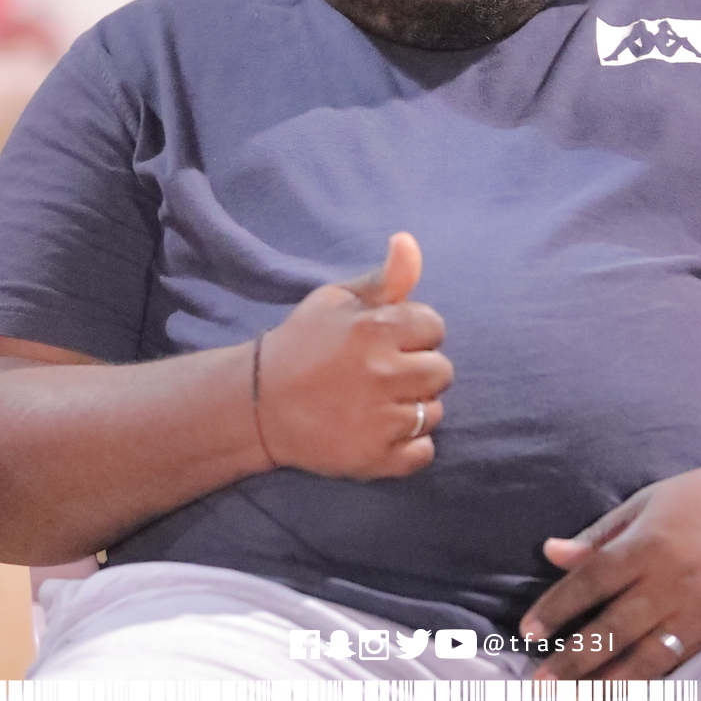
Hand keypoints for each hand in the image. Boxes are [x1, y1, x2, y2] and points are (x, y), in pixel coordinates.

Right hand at [256, 232, 452, 478]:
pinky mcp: (375, 458)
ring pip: (433, 413)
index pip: (435, 327)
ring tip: (378, 403)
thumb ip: (383, 278)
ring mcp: (380, 420)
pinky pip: (423, 452)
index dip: (416, 333)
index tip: (389, 341)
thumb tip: (409, 241)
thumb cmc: (302, 344)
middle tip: (384, 374)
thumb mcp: (336, 300)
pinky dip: (410, 446)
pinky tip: (382, 431)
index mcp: (375, 329)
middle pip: (442, 372)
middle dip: (419, 370)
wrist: (258, 405)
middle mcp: (382, 373)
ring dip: (414, 408)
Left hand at [519, 454, 700, 679]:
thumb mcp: (649, 501)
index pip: (590, 581)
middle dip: (571, 660)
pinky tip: (621, 697)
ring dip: (603, 684)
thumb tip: (551, 554)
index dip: (556, 608)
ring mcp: (697, 610)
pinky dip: (646, 682)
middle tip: (537, 685)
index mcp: (648, 543)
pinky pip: (676, 663)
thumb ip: (600, 534)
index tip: (527, 632)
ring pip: (643, 658)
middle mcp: (670, 582)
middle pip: (611, 628)